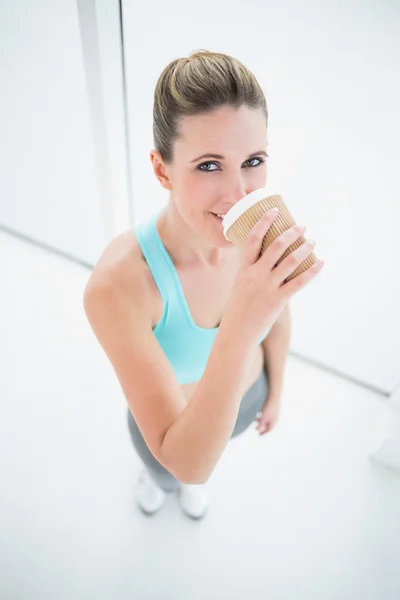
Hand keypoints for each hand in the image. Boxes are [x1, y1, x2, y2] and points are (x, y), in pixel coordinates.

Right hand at [225, 209, 323, 346]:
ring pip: (290, 261)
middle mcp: (255, 275)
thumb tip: (272, 257)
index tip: (274, 211)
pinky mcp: (278, 300)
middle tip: (302, 226)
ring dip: (305, 248)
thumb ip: (253, 270)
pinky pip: (299, 282)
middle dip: (292, 232)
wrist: (237, 332)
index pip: (252, 239)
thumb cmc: (240, 307)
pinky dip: (312, 271)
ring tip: (312, 241)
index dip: (263, 222)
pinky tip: (321, 263)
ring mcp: (266, 287)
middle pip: (276, 246)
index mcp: (243, 269)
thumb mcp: (241, 284)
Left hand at [255, 395, 280, 434]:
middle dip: (262, 427)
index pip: (269, 430)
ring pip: (268, 419)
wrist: (274, 395)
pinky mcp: (274, 407)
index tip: (259, 435)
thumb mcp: (263, 416)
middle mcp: (276, 418)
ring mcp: (276, 412)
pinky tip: (259, 413)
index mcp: (274, 422)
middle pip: (269, 425)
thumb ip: (261, 424)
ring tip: (256, 421)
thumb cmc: (269, 407)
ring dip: (262, 421)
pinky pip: (269, 414)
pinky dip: (263, 416)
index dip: (264, 433)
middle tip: (256, 429)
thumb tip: (258, 430)